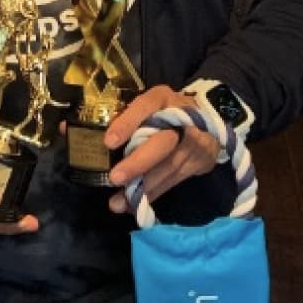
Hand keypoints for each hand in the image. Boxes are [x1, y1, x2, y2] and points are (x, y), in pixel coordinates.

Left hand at [102, 85, 219, 214]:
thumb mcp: (150, 103)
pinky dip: (153, 195)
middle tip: (115, 178)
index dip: (128, 123)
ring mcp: (194, 143)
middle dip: (138, 163)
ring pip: (168, 168)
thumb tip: (92, 137)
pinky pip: (173, 181)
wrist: (210, 118)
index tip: (109, 141)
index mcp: (163, 98)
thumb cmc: (167, 110)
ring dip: (143, 188)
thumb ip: (128, 116)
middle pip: (162, 143)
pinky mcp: (199, 163)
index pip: (145, 106)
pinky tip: (134, 205)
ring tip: (118, 203)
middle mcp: (182, 119)